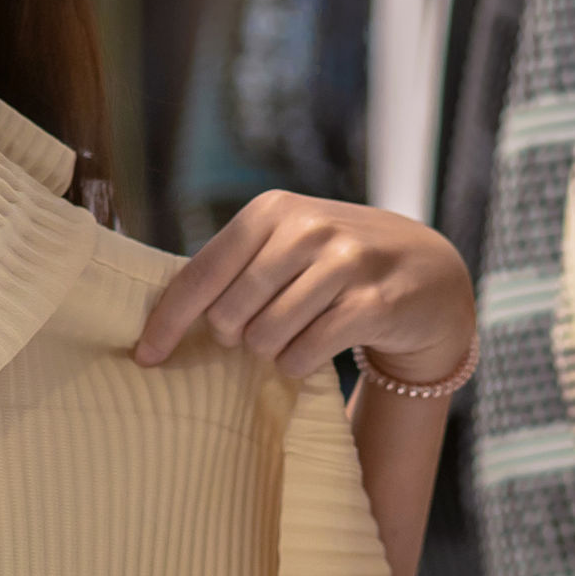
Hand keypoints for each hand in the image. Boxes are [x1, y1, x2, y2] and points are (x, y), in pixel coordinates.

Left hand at [134, 192, 475, 386]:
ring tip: (293, 335)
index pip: (201, 274)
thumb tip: (163, 317)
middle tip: (257, 332)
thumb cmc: (339, 262)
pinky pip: (304, 355)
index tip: (146, 357)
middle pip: (229, 314)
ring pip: (264, 338)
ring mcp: (344, 264)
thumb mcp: (289, 244)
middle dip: (234, 336)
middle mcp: (307, 229)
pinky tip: (315, 349)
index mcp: (273, 210)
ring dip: (270, 351)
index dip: (167, 321)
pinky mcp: (372, 303)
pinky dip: (298, 365)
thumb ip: (236, 267)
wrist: (428, 272)